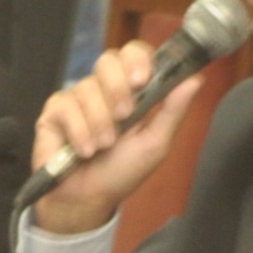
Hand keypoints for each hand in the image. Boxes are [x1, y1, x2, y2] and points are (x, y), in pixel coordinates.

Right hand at [28, 37, 203, 235]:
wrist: (89, 198)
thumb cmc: (123, 171)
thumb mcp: (155, 143)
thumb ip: (173, 111)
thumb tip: (196, 80)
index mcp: (132, 91)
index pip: (134, 54)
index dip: (137, 60)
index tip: (141, 80)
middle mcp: (105, 89)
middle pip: (108, 59)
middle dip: (117, 89)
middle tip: (123, 117)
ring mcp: (79, 97)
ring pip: (88, 87)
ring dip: (100, 123)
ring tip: (103, 147)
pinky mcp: (55, 110)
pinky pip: (67, 106)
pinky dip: (79, 131)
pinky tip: (84, 150)